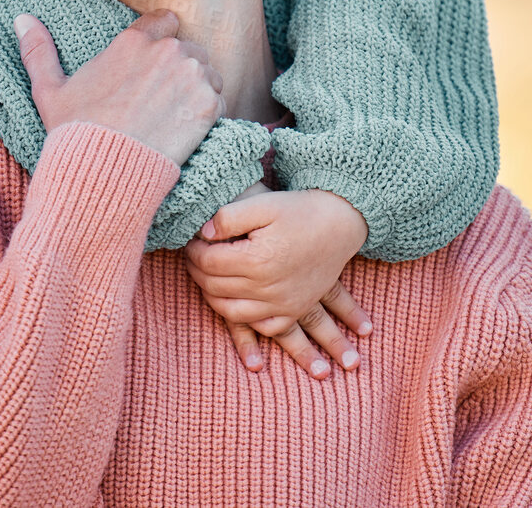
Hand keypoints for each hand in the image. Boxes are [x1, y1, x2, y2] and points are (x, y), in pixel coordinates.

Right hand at [15, 9, 224, 166]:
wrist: (104, 171)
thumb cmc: (75, 131)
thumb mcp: (49, 89)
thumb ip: (39, 50)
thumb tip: (22, 19)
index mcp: (134, 41)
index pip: (166, 20)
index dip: (163, 40)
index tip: (156, 62)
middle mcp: (167, 51)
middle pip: (190, 48)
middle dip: (181, 68)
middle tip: (163, 99)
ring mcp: (191, 76)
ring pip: (208, 73)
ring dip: (199, 89)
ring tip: (174, 116)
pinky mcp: (209, 105)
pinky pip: (220, 100)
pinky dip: (209, 114)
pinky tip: (186, 131)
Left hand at [183, 186, 372, 377]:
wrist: (340, 223)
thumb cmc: (300, 210)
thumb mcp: (264, 203)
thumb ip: (229, 216)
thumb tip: (203, 232)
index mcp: (257, 260)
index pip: (209, 262)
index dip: (194, 250)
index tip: (191, 240)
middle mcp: (268, 287)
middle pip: (215, 287)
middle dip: (197, 271)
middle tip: (193, 257)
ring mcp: (282, 303)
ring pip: (231, 311)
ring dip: (212, 296)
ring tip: (206, 278)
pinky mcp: (294, 310)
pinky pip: (262, 327)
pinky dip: (243, 319)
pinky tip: (234, 304)